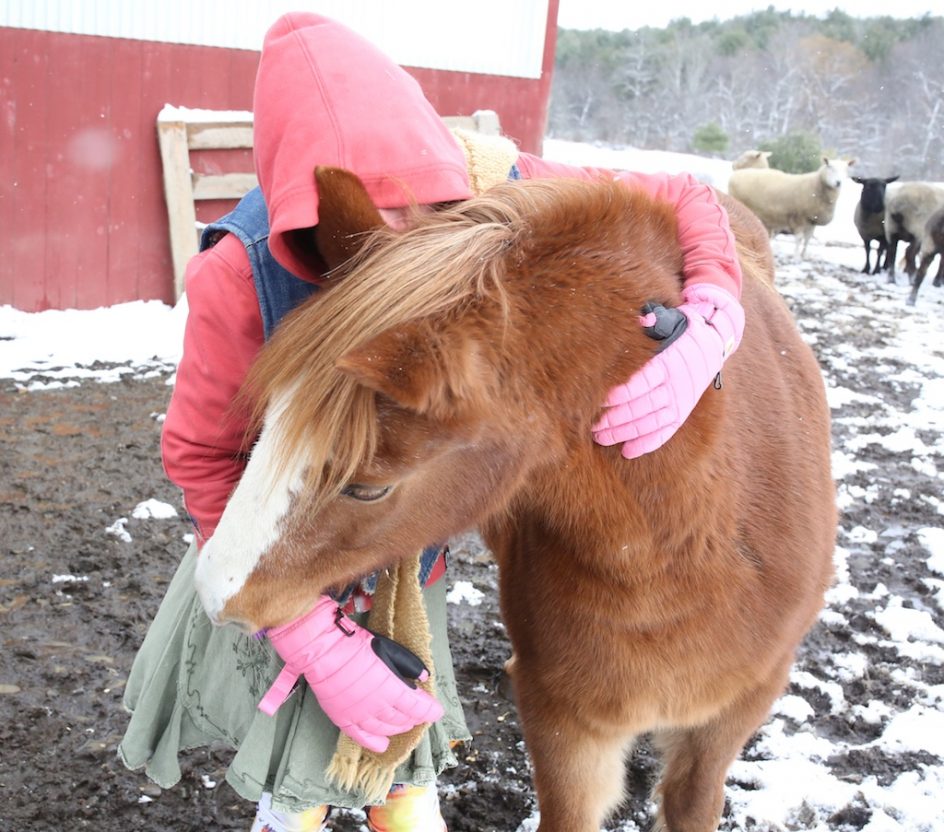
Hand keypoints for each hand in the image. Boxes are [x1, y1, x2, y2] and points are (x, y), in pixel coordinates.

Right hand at [257, 596, 442, 752]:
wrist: (322, 650)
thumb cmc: (356, 645)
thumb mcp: (388, 648)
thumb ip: (409, 664)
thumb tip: (424, 677)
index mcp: (391, 689)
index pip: (417, 707)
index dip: (430, 711)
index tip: (437, 712)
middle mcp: (378, 707)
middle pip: (403, 719)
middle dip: (414, 716)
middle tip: (417, 711)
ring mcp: (360, 716)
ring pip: (386, 729)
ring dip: (398, 727)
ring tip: (403, 722)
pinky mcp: (343, 719)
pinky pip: (362, 737)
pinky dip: (375, 742)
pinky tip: (383, 744)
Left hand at [592, 283, 744, 458]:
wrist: (711, 343)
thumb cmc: (678, 330)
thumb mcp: (668, 321)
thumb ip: (652, 323)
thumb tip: (641, 319)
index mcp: (668, 362)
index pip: (642, 382)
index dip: (620, 394)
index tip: (599, 400)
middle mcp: (676, 384)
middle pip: (642, 406)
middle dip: (615, 418)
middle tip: (592, 425)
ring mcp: (681, 401)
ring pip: (650, 422)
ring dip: (624, 432)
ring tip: (600, 438)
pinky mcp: (682, 412)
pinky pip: (666, 432)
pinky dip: (648, 443)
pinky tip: (628, 451)